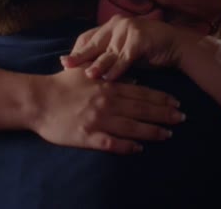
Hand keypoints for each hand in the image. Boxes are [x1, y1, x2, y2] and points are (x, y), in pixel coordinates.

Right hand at [30, 65, 184, 154]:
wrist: (38, 100)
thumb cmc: (61, 83)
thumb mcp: (86, 71)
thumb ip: (109, 71)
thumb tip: (132, 77)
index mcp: (108, 86)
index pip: (141, 92)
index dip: (161, 99)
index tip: (177, 103)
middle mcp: (107, 103)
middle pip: (142, 109)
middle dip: (164, 114)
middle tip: (182, 119)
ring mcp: (98, 120)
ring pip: (132, 127)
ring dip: (152, 131)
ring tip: (168, 135)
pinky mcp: (88, 136)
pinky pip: (111, 144)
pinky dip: (126, 147)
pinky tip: (138, 149)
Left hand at [60, 15, 199, 81]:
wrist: (174, 46)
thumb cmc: (146, 51)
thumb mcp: (123, 52)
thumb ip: (107, 56)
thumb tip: (85, 70)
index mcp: (110, 26)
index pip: (87, 37)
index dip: (77, 51)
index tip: (65, 64)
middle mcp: (117, 24)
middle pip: (94, 42)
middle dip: (80, 56)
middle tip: (66, 66)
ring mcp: (128, 29)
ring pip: (109, 51)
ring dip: (98, 64)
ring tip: (87, 75)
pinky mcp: (139, 38)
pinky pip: (125, 57)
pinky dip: (117, 69)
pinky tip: (109, 79)